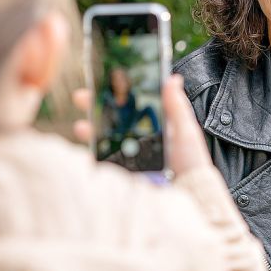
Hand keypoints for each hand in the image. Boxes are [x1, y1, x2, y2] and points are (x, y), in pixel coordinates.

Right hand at [72, 75, 212, 177]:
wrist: (189, 192)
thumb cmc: (191, 160)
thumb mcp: (186, 130)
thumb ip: (176, 106)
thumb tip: (172, 78)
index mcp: (153, 124)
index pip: (130, 105)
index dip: (115, 93)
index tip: (101, 81)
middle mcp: (139, 138)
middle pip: (113, 119)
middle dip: (95, 107)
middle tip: (80, 97)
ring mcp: (129, 155)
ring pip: (104, 138)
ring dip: (90, 130)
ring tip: (80, 127)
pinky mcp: (124, 172)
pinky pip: (104, 160)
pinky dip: (93, 153)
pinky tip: (86, 150)